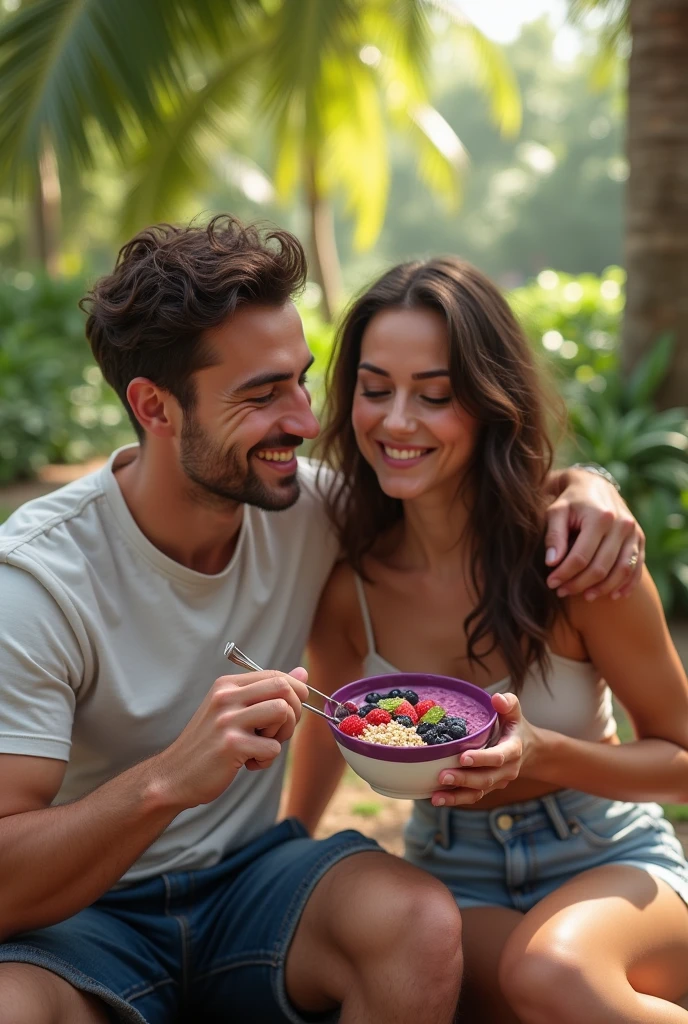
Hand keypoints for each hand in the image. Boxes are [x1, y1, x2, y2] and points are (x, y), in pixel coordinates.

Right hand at [150, 668, 309, 808]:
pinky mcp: (231, 745)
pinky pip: (273, 748)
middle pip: (284, 688)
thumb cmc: (209, 744)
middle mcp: (226, 697)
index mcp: (227, 685)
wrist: (174, 776)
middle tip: (278, 732)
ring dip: (282, 735)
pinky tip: (248, 764)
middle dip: (294, 712)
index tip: (292, 711)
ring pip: (282, 712)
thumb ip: (266, 691)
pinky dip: (267, 760)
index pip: (276, 675)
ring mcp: (227, 720)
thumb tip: (302, 673)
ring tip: (262, 747)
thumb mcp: (233, 710)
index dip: (296, 693)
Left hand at [430, 692, 532, 807]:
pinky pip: (473, 797)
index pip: (499, 757)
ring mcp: (498, 782)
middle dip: (464, 779)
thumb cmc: (514, 726)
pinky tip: (436, 799)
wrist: (529, 749)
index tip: (463, 757)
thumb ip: (508, 703)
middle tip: (442, 776)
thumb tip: (497, 698)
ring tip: (436, 797)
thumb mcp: (514, 712)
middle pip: (486, 779)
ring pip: (478, 792)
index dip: (482, 759)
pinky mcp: (488, 788)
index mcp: (513, 749)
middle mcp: (507, 770)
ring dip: (457, 796)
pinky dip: (456, 799)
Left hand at [544, 468, 643, 600]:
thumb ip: (553, 535)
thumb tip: (551, 563)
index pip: (581, 556)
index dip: (564, 574)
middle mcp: (621, 525)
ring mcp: (634, 533)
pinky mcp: (640, 540)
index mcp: (599, 517)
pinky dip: (627, 585)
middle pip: (601, 567)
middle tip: (561, 591)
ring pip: (621, 571)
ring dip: (602, 589)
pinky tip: (614, 596)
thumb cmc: (570, 501)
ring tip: (585, 596)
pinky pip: (636, 568)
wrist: (594, 485)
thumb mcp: (556, 511)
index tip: (551, 582)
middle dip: (579, 584)